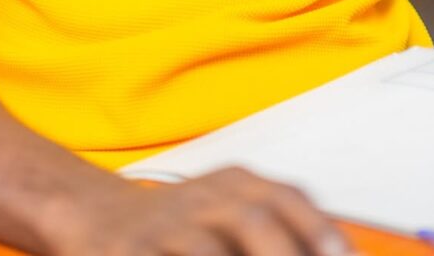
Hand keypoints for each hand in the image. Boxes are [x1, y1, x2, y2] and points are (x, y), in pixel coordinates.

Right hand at [45, 165, 352, 255]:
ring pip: (205, 249)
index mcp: (234, 184)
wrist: (95, 214)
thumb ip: (285, 225)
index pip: (287, 198)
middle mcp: (202, 198)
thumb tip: (339, 249)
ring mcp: (164, 227)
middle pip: (254, 220)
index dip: (319, 231)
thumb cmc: (181, 226)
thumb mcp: (232, 211)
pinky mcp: (126, 251)